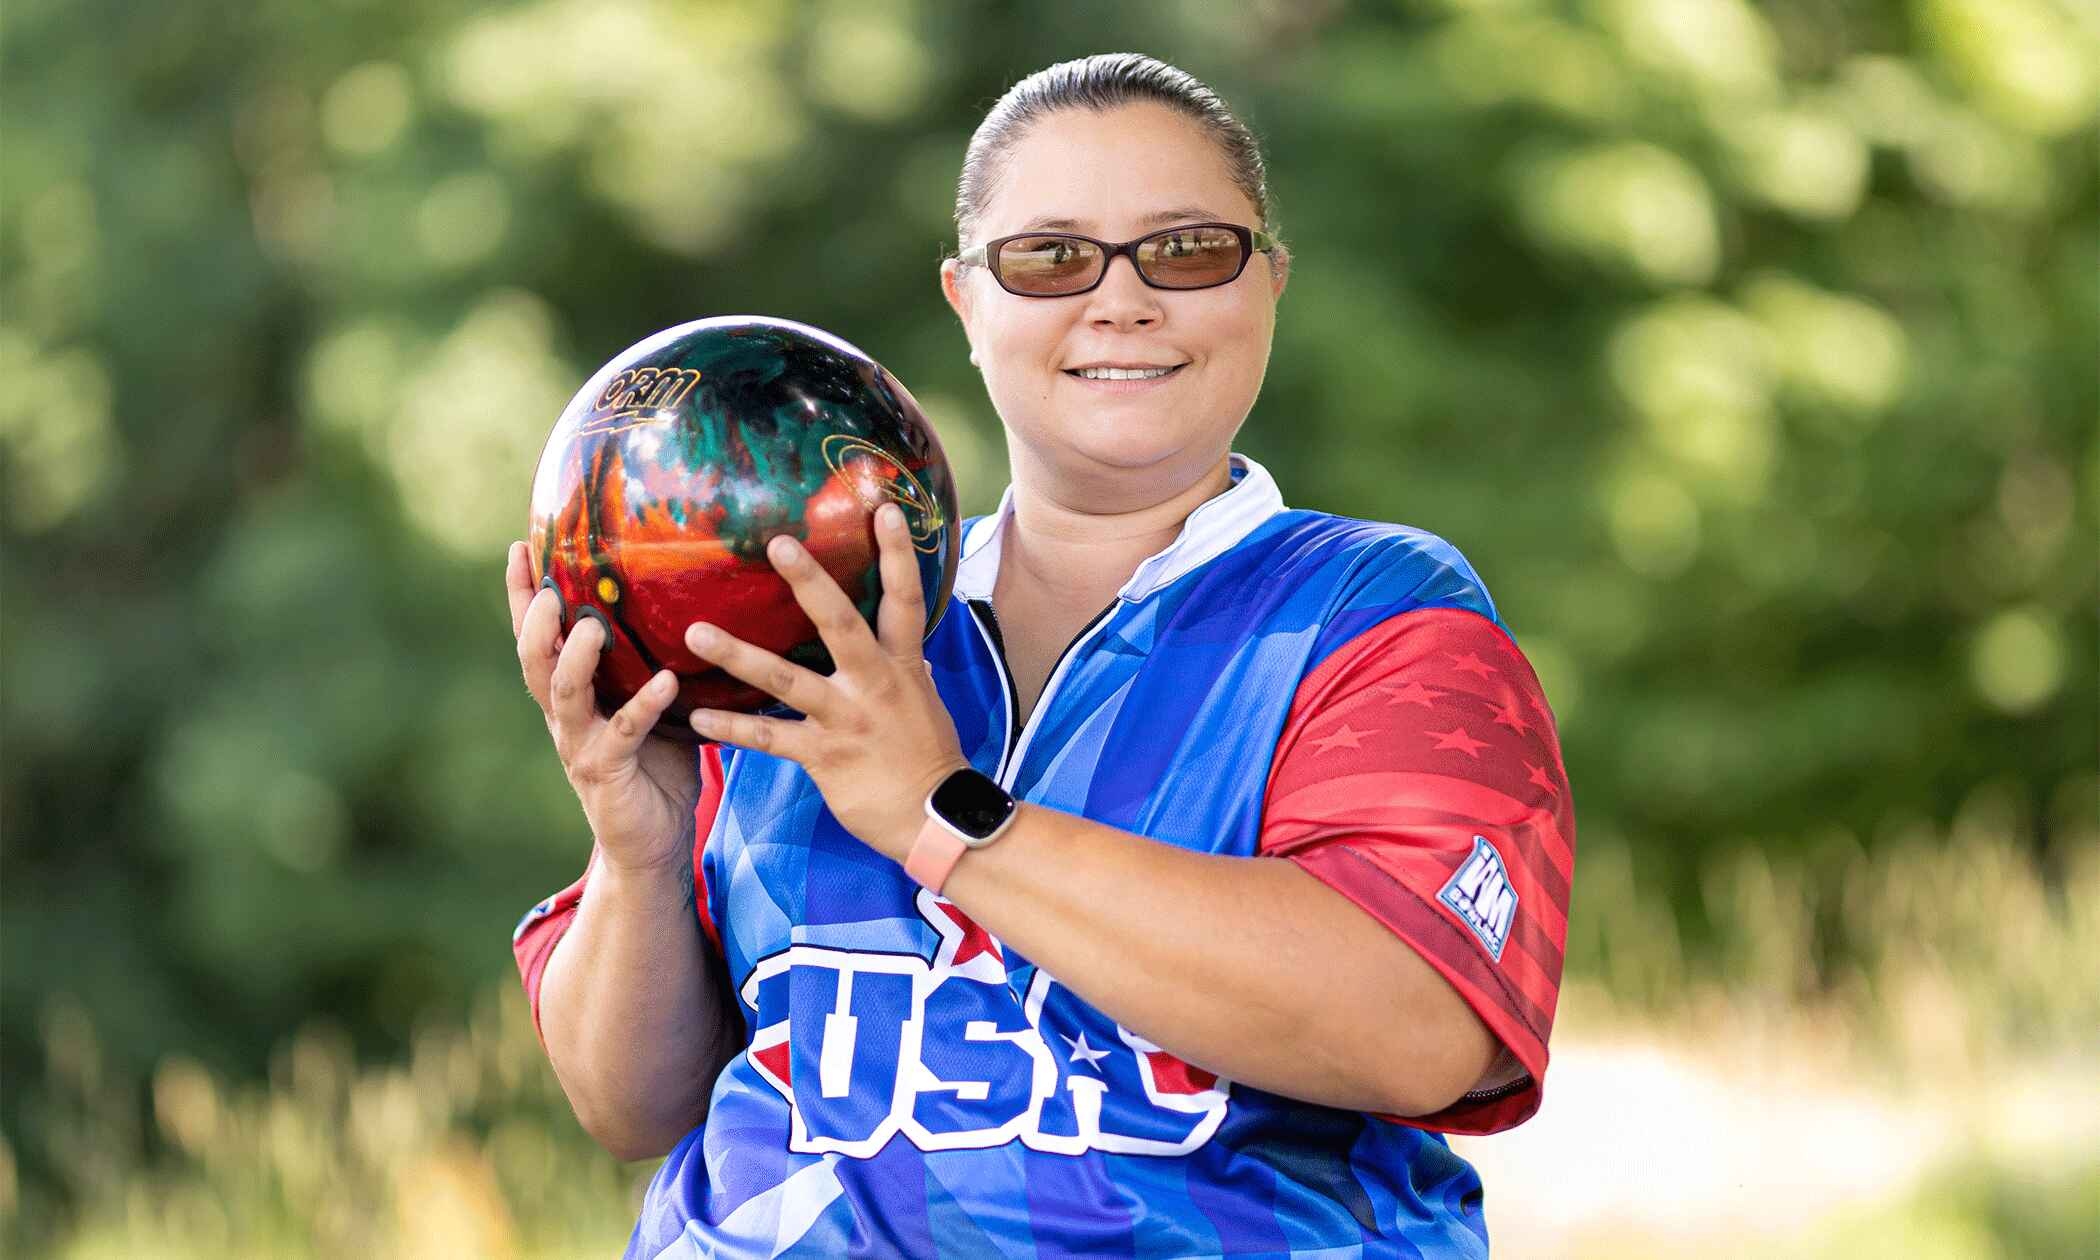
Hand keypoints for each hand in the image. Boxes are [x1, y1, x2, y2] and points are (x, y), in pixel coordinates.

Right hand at [507, 541, 701, 874]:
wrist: (653, 846)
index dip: (520, 595)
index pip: (534, 638)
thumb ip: (652, 664)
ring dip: (577, 656)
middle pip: (532, 658)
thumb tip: (689, 605)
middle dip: (534, 618)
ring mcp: (581, 745)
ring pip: (563, 691)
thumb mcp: (651, 708)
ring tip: (595, 626)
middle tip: (550, 586)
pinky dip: (645, 703)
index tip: (519, 546)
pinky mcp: (608, 771)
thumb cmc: (656, 769)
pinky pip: (623, 731)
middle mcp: (564, 717)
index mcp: (569, 697)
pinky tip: (668, 681)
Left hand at [682, 504, 966, 861]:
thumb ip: (898, 665)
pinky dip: (732, 728)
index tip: (884, 509)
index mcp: (903, 665)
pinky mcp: (824, 756)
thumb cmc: (926, 757)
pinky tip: (697, 716)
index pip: (906, 599)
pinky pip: (769, 738)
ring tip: (695, 633)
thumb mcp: (922, 699)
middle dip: (809, 581)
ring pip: (786, 679)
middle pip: (841, 623)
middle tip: (777, 543)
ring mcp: (847, 718)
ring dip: (738, 655)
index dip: (897, 553)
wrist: (933, 818)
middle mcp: (875, 683)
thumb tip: (895, 638)